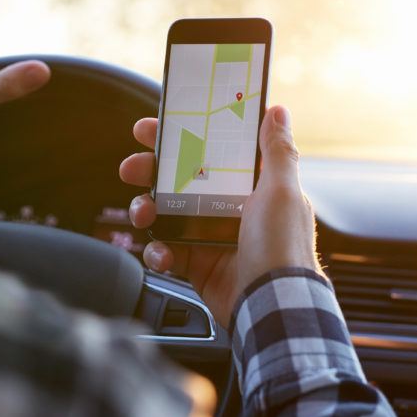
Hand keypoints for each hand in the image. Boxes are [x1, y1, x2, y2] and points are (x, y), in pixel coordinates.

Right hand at [118, 105, 319, 326]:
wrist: (272, 305)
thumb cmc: (283, 248)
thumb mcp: (283, 191)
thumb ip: (277, 151)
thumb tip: (277, 112)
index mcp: (250, 186)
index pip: (211, 151)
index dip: (182, 136)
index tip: (155, 128)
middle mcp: (229, 208)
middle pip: (179, 179)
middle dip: (150, 171)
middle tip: (132, 168)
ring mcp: (210, 236)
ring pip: (165, 213)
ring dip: (146, 209)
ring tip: (142, 213)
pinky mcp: (197, 264)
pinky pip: (166, 251)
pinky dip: (158, 252)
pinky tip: (162, 252)